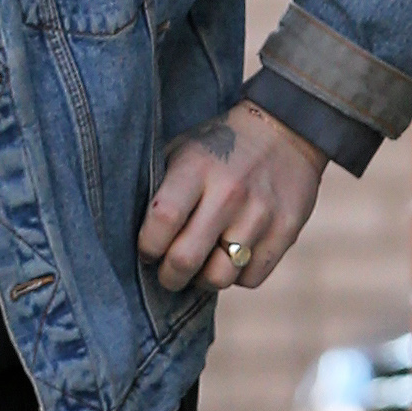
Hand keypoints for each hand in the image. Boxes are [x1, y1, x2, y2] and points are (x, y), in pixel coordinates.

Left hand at [137, 100, 325, 293]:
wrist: (285, 130)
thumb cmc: (217, 148)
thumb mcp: (181, 151)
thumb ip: (158, 188)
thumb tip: (124, 232)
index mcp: (196, 169)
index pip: (163, 220)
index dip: (147, 246)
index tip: (146, 251)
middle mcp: (229, 194)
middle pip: (186, 258)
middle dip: (169, 277)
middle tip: (167, 274)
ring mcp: (261, 214)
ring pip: (220, 277)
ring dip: (202, 281)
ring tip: (199, 269)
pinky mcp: (287, 231)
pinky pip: (251, 278)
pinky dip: (236, 276)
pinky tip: (229, 258)